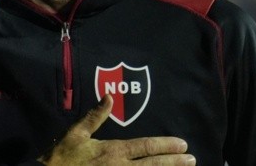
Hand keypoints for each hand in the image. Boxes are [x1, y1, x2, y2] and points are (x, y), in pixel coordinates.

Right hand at [39, 95, 195, 164]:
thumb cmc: (63, 157)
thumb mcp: (77, 133)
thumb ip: (96, 116)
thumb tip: (110, 96)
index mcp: (113, 151)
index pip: (146, 147)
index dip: (166, 145)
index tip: (182, 144)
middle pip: (153, 165)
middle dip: (175, 162)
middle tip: (192, 159)